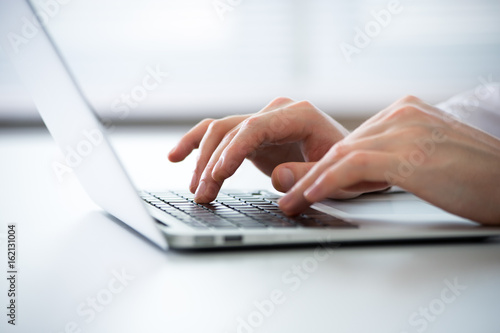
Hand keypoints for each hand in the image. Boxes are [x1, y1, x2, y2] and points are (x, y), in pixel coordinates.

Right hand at [168, 97, 349, 201]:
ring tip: (196, 190)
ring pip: (219, 131)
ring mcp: (263, 120)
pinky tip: (176, 156)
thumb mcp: (336, 176)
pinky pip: (219, 132)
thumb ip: (308, 174)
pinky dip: (196, 143)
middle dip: (212, 164)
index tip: (216, 176)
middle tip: (202, 195)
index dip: (231, 152)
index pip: (254, 128)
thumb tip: (276, 178)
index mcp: (298, 115)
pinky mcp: (253, 133)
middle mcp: (276, 112)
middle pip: (231, 130)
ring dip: (202, 160)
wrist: (351, 159)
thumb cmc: (347, 167)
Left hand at [278, 95, 499, 224]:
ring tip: (290, 201)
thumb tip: (349, 174)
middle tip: (286, 195)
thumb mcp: (424, 163)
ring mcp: (407, 130)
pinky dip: (330, 180)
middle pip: (342, 145)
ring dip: (311, 181)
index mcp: (405, 113)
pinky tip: (312, 194)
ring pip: (343, 154)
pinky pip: (357, 165)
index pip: (353, 140)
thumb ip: (389, 160)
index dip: (323, 166)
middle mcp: (403, 114)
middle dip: (310, 174)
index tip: (300, 184)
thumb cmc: (475, 180)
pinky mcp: (411, 154)